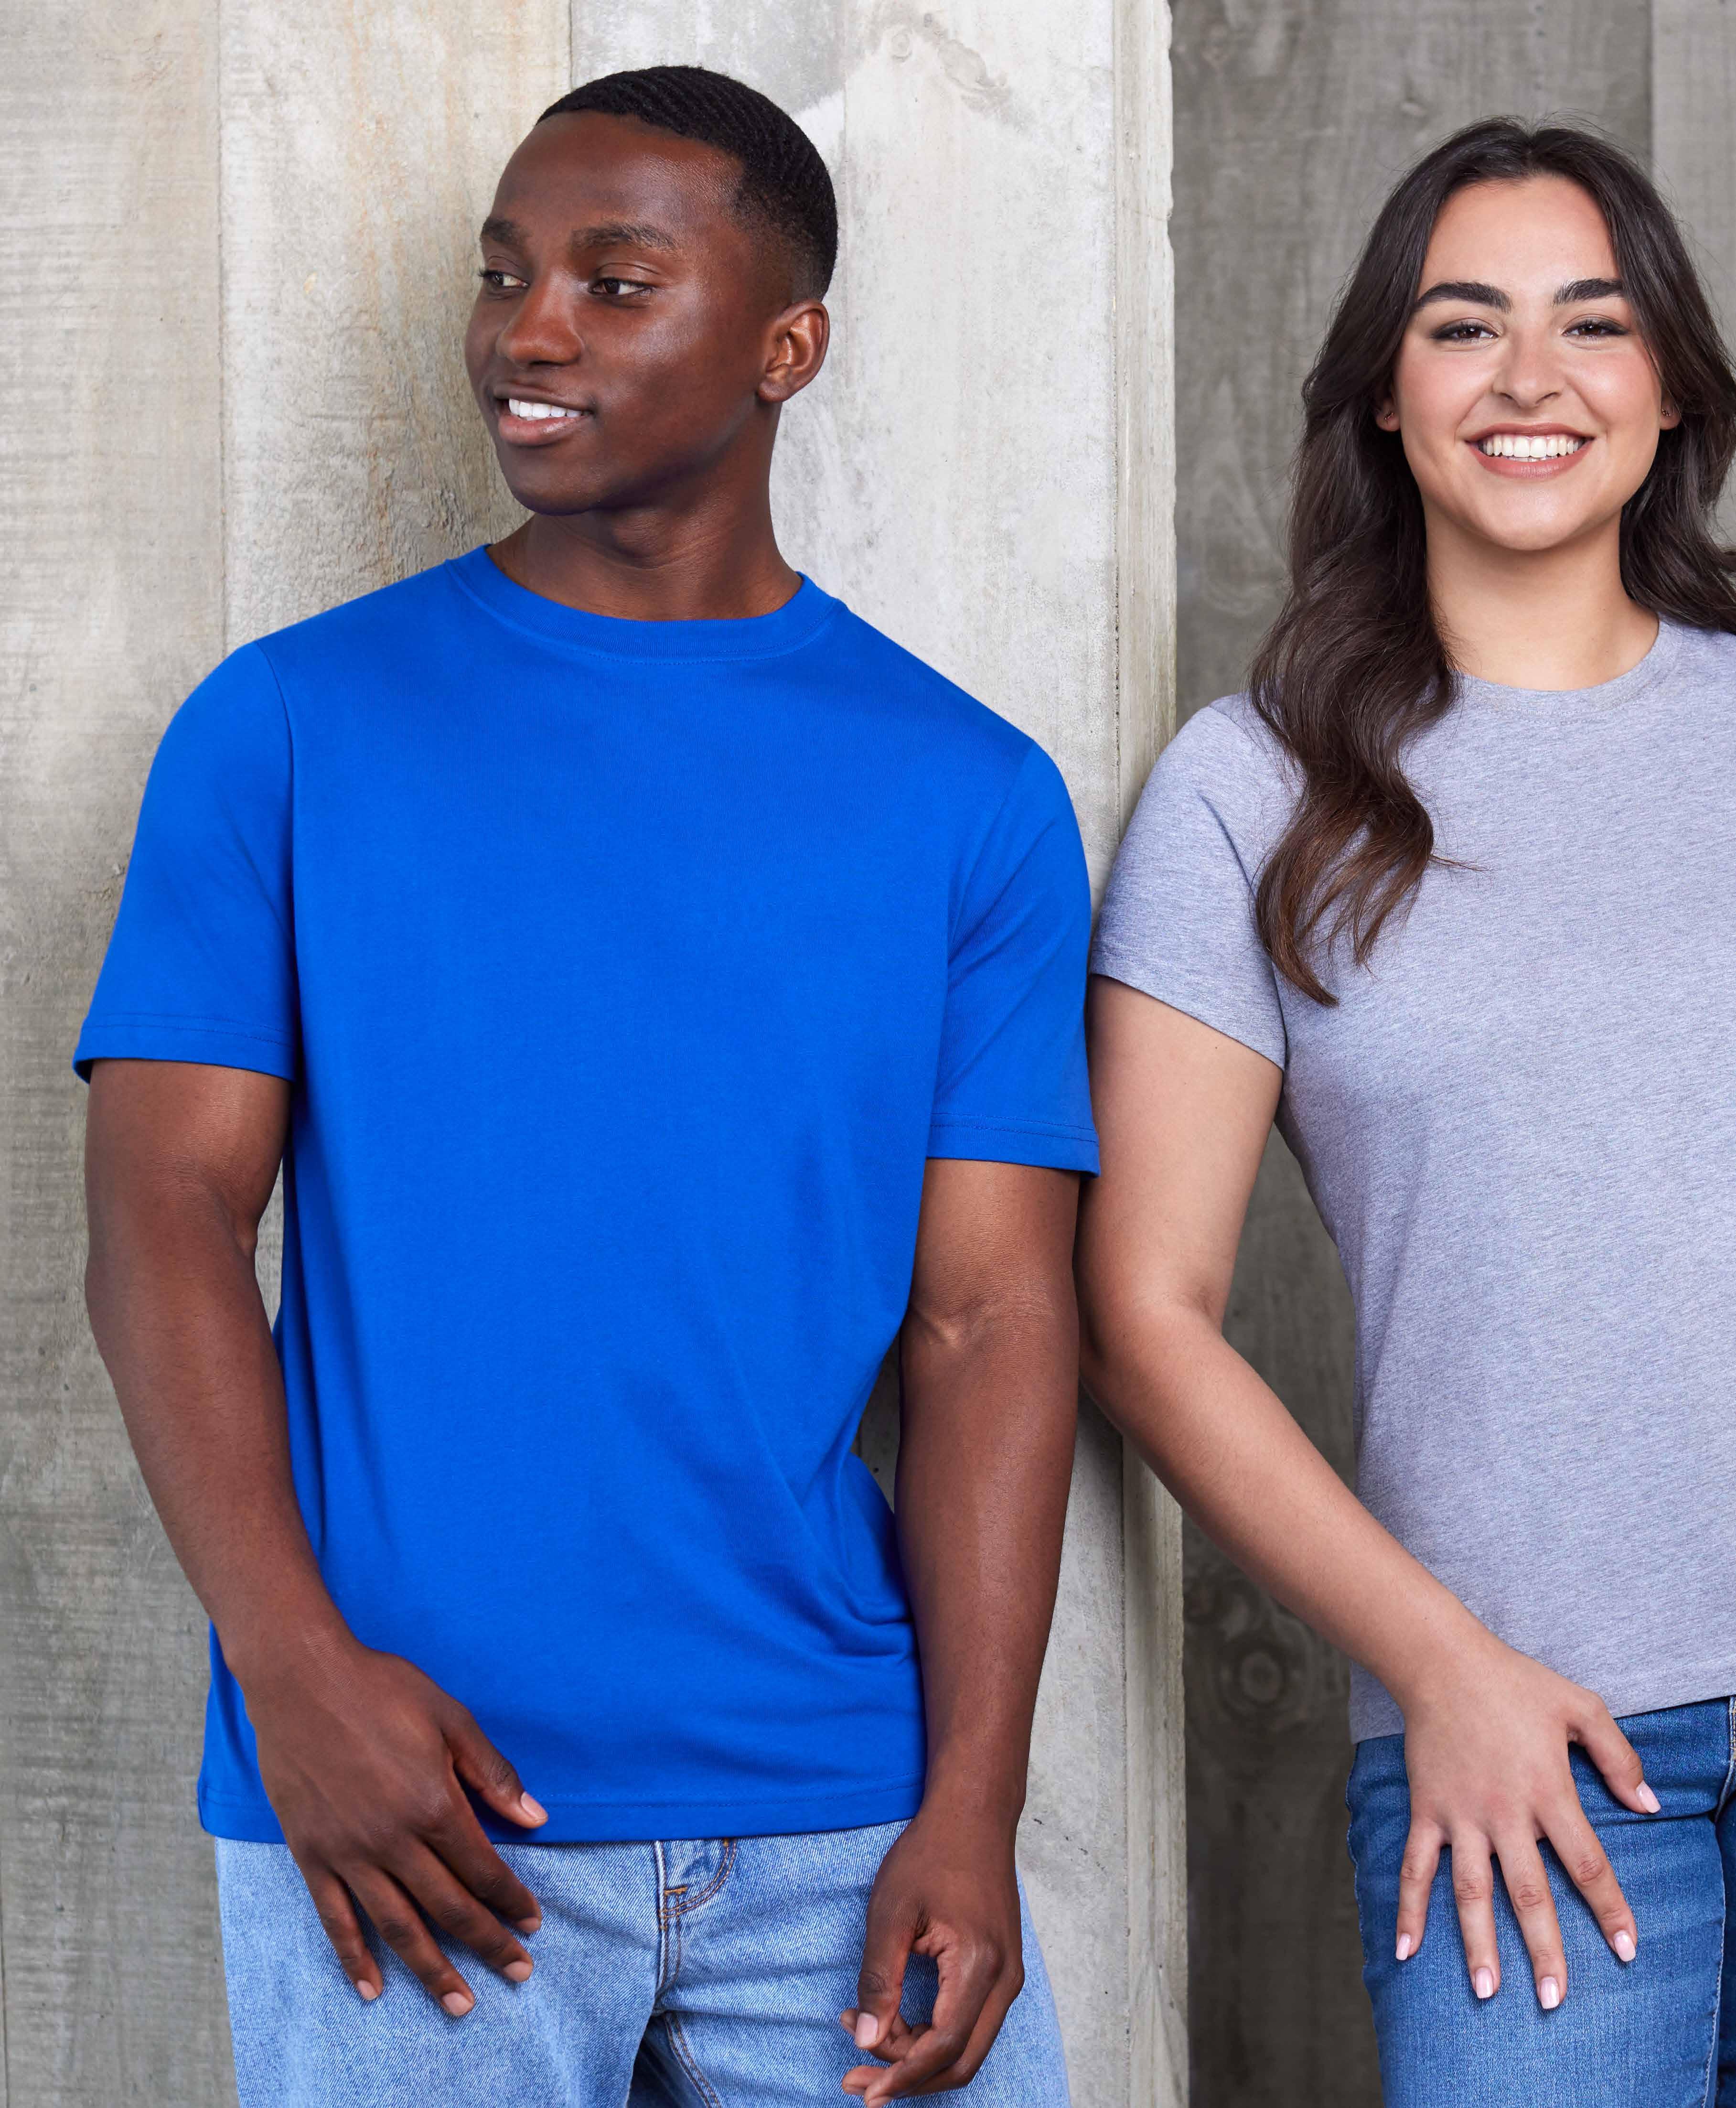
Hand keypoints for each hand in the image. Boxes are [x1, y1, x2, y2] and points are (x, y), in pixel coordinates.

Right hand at [241, 1634, 549, 2012]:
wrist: (301, 1678)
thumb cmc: (381, 1689)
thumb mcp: (450, 1717)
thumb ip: (492, 1772)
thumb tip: (535, 1816)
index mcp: (434, 1803)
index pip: (483, 1869)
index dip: (511, 1900)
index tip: (533, 1924)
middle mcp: (393, 1839)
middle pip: (449, 1907)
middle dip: (488, 1944)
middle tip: (517, 1973)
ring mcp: (349, 1851)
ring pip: (397, 1926)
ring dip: (431, 1969)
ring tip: (459, 2003)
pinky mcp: (312, 1854)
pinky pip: (335, 1917)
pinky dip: (353, 1957)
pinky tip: (372, 1986)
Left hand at [839, 1802, 1024, 2100]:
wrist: (974, 1815)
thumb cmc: (931, 1854)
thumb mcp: (890, 1912)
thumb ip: (879, 1980)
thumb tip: (866, 2041)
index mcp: (979, 1965)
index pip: (942, 2047)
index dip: (900, 2075)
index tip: (860, 2089)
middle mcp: (1004, 1981)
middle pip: (960, 2061)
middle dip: (907, 2078)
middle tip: (855, 2077)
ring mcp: (1008, 1977)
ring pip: (967, 2048)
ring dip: (918, 2058)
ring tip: (866, 2041)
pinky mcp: (1001, 1971)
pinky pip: (971, 2025)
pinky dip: (933, 2036)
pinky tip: (897, 2023)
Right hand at [1393, 1630, 1658, 2007]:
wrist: (1441, 1661)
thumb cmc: (1515, 1682)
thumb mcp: (1580, 1706)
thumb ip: (1619, 1757)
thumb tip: (1649, 1806)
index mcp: (1548, 1790)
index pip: (1586, 1863)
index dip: (1609, 1909)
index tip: (1626, 1950)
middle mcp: (1504, 1811)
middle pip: (1529, 1892)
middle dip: (1544, 1949)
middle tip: (1553, 1998)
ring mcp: (1461, 1814)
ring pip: (1472, 1891)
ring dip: (1479, 1944)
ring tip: (1488, 1992)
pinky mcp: (1428, 1808)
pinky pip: (1416, 1866)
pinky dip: (1409, 1908)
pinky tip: (1406, 1950)